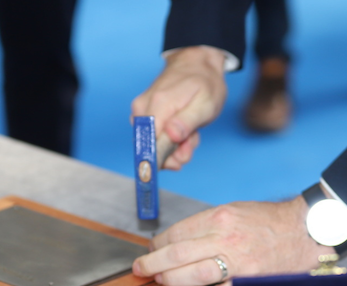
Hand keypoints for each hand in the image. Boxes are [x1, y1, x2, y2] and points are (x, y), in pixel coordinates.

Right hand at [131, 46, 227, 169]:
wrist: (197, 63)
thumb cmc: (204, 83)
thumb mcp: (205, 103)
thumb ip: (187, 122)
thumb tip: (170, 137)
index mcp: (158, 105)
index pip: (149, 143)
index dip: (164, 158)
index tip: (180, 160)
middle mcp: (143, 108)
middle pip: (150, 146)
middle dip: (175, 151)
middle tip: (193, 142)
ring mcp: (141, 110)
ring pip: (154, 143)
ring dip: (176, 145)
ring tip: (192, 132)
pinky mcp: (143, 113)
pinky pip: (155, 135)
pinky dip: (171, 138)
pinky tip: (184, 129)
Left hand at [132, 196, 334, 285]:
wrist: (305, 231)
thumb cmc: (269, 221)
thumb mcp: (235, 211)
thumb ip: (207, 224)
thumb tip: (177, 239)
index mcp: (220, 218)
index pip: (177, 233)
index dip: (158, 244)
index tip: (150, 250)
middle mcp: (226, 239)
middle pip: (176, 254)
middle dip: (152, 264)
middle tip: (140, 269)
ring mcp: (237, 263)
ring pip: (190, 275)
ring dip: (170, 280)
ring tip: (162, 281)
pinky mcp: (248, 283)